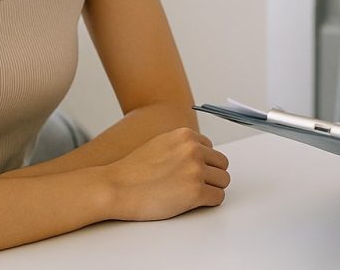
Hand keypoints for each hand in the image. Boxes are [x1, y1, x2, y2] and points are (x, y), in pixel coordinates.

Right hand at [105, 128, 229, 219]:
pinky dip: (209, 202)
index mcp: (186, 136)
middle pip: (221, 164)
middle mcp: (194, 150)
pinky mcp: (195, 192)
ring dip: (212, 189)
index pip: (211, 149)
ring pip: (223, 180)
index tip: (191, 173)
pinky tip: (194, 203)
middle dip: (211, 175)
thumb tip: (200, 155)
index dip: (203, 163)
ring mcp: (196, 170)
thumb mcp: (161, 144)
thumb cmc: (133, 171)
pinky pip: (218, 197)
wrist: (115, 188)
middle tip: (195, 186)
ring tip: (193, 195)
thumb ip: (182, 146)